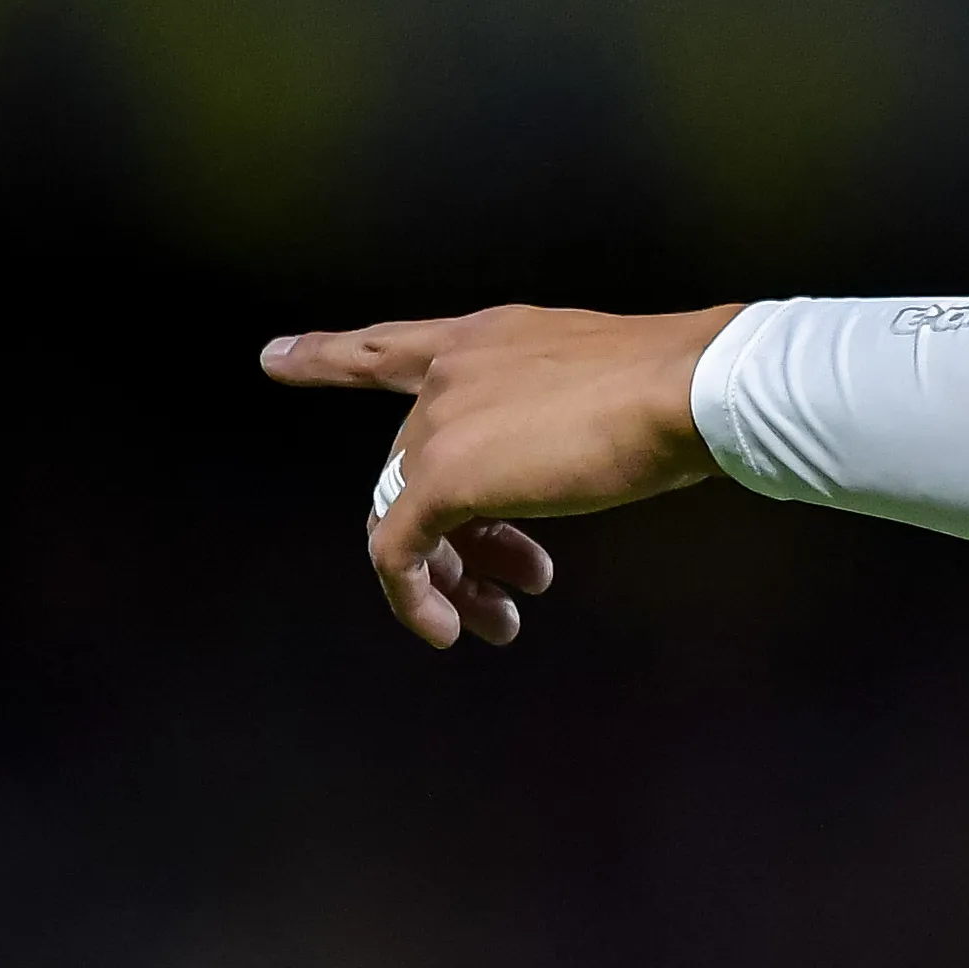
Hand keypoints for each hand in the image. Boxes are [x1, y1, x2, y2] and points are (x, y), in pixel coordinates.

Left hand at [261, 303, 744, 647]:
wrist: (693, 386)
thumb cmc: (686, 386)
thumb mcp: (613, 386)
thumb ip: (572, 416)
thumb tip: (592, 454)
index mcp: (489, 339)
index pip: (391, 345)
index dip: (328, 354)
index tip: (275, 357)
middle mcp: (450, 370)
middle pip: (412, 465)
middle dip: (457, 540)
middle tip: (516, 585)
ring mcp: (441, 421)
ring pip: (405, 512)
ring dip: (446, 575)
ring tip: (494, 618)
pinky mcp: (441, 476)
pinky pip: (397, 550)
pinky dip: (414, 597)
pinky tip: (447, 628)